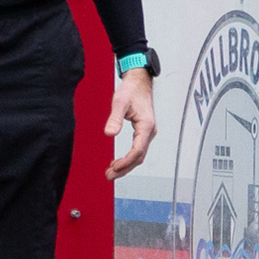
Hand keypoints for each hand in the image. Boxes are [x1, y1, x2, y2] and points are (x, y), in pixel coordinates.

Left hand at [104, 63, 157, 177]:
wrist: (139, 82)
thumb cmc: (131, 90)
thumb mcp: (120, 102)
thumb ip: (115, 118)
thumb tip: (109, 134)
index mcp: (146, 126)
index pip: (137, 150)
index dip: (126, 161)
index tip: (113, 167)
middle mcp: (149, 131)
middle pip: (139, 157)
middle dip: (125, 169)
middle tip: (109, 176)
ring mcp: (148, 132)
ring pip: (139, 155)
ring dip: (126, 166)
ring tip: (111, 173)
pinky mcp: (143, 132)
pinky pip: (138, 150)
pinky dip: (128, 159)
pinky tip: (118, 162)